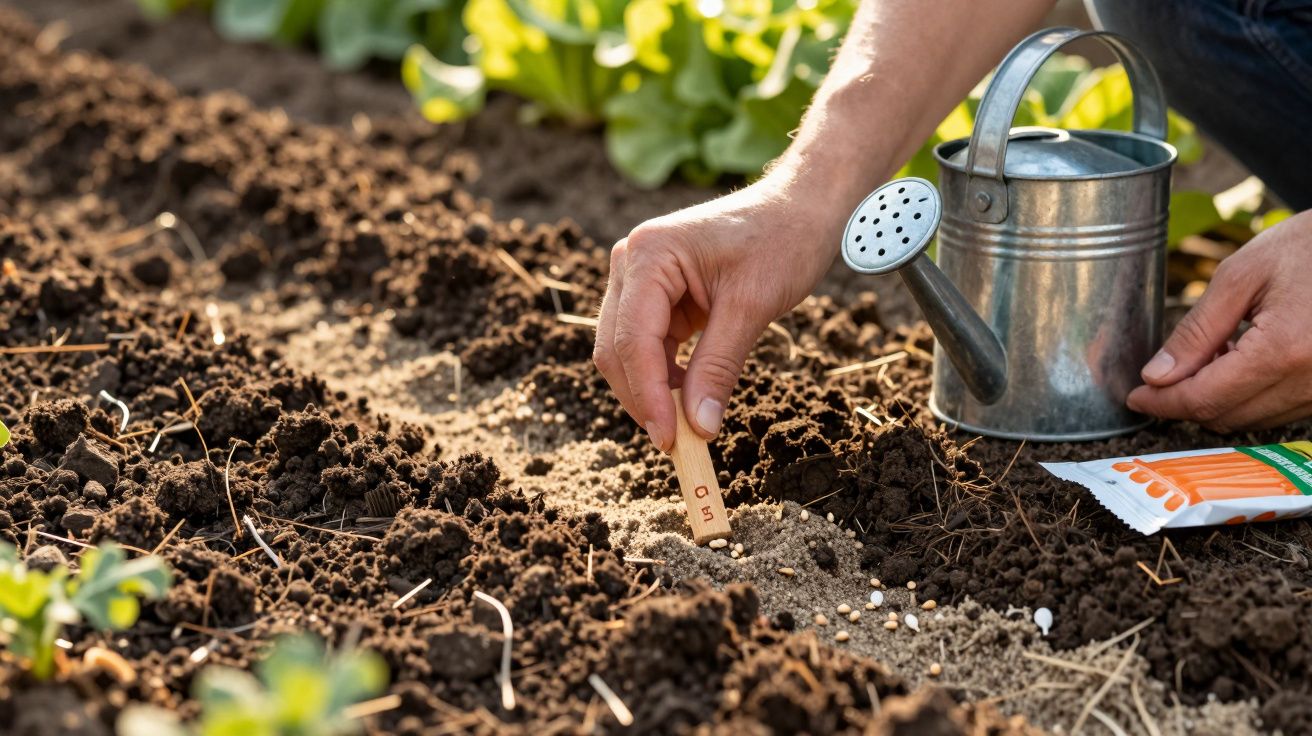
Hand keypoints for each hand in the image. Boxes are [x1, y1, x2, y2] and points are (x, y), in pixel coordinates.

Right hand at [593, 174, 842, 450]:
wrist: (801, 208)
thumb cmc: (782, 240)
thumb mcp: (752, 306)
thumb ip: (718, 367)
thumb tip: (698, 426)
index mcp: (650, 255)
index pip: (633, 339)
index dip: (648, 395)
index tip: (671, 439)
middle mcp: (632, 262)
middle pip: (617, 348)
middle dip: (644, 398)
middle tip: (677, 445)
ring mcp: (640, 278)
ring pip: (627, 352)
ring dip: (652, 391)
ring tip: (688, 424)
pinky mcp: (656, 295)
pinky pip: (648, 346)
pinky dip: (665, 377)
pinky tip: (689, 397)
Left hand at [1127, 209, 1311, 431]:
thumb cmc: (1310, 247)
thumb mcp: (1242, 276)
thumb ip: (1196, 331)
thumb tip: (1157, 375)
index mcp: (1283, 352)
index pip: (1204, 398)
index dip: (1162, 403)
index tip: (1135, 396)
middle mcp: (1310, 382)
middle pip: (1226, 416)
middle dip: (1185, 402)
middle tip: (1162, 375)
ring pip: (1252, 418)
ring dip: (1217, 399)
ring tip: (1208, 355)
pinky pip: (1280, 408)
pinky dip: (1249, 395)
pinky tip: (1239, 359)